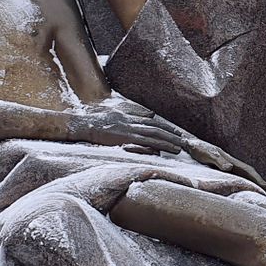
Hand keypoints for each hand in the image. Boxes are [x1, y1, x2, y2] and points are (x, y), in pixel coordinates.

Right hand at [70, 108, 187, 153]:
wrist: (82, 125)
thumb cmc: (96, 122)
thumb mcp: (116, 114)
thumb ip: (132, 114)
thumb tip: (150, 114)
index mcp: (129, 118)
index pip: (151, 123)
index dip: (166, 128)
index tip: (177, 133)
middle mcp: (131, 123)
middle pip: (155, 129)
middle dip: (170, 135)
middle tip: (183, 141)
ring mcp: (127, 131)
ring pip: (151, 136)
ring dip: (166, 142)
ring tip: (178, 148)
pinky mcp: (122, 138)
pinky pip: (141, 142)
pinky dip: (151, 146)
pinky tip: (160, 151)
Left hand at [181, 136, 265, 197]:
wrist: (193, 145)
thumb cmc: (200, 148)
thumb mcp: (208, 154)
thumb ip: (218, 160)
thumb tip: (230, 168)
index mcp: (232, 162)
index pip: (249, 172)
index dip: (259, 180)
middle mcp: (234, 165)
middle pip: (252, 176)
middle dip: (264, 185)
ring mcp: (231, 169)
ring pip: (248, 179)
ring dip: (258, 186)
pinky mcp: (225, 172)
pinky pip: (240, 181)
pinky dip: (248, 186)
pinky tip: (250, 192)